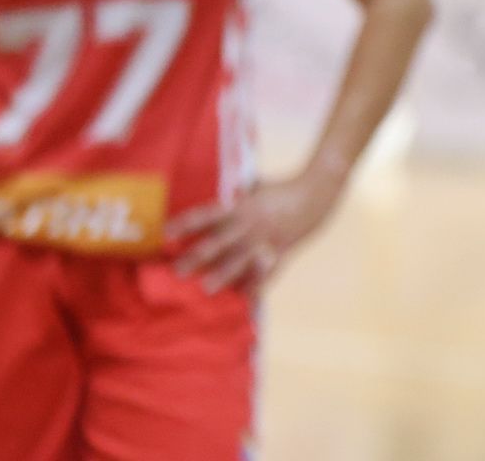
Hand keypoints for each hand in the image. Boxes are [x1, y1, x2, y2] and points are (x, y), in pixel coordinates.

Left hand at [168, 167, 346, 292]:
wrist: (318, 191)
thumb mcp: (259, 187)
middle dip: (198, 257)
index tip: (166, 233)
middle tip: (178, 271)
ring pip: (241, 259)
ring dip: (224, 274)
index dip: (187, 223)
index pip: (208, 215)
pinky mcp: (283, 249)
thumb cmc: (285, 186)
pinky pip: (268, 271)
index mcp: (243, 205)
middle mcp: (252, 223)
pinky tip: (245, 298)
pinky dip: (257, 285)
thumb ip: (240, 196)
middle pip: (220, 241)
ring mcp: (268, 238)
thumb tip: (225, 197)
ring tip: (207, 288)